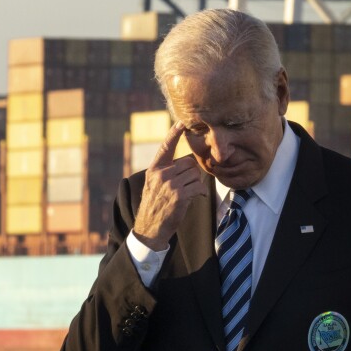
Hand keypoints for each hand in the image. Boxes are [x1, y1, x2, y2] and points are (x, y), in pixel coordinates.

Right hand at [133, 121, 207, 249]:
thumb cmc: (155, 205)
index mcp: (154, 169)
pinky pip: (198, 186)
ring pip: (195, 174)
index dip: (174, 133)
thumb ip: (166, 171)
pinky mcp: (179, 196)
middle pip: (189, 163)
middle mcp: (161, 174)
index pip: (166, 147)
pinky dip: (200, 193)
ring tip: (187, 193)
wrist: (150, 227)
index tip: (182, 122)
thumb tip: (187, 163)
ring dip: (196, 184)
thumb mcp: (154, 184)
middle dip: (192, 174)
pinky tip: (195, 198)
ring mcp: (169, 185)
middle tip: (186, 185)